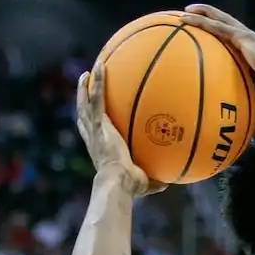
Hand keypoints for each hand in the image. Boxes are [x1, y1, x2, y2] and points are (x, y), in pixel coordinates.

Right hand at [76, 63, 165, 195]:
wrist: (118, 182)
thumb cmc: (130, 187)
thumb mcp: (144, 183)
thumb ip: (155, 181)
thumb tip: (170, 183)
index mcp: (101, 149)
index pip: (92, 133)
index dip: (90, 123)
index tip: (93, 115)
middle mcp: (94, 137)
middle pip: (84, 114)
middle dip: (84, 99)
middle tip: (86, 86)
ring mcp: (95, 129)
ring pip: (86, 102)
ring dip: (87, 85)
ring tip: (90, 71)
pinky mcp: (100, 124)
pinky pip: (97, 98)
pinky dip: (97, 82)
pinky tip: (100, 66)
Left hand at [180, 4, 254, 133]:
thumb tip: (252, 135)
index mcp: (253, 56)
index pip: (235, 46)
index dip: (224, 42)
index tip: (211, 43)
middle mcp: (248, 43)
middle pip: (225, 27)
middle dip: (210, 20)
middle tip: (192, 18)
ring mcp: (244, 37)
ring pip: (219, 20)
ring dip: (203, 14)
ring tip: (185, 11)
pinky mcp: (241, 36)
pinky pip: (216, 26)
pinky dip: (201, 20)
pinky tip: (186, 17)